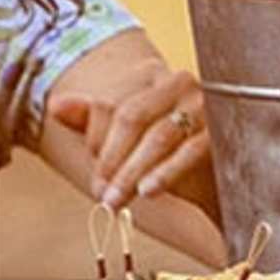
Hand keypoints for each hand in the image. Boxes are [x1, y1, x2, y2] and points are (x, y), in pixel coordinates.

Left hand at [49, 63, 210, 209]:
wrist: (222, 184)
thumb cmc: (171, 158)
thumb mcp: (130, 141)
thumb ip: (93, 120)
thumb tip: (55, 106)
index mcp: (154, 79)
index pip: (112, 104)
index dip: (97, 143)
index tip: (95, 178)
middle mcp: (181, 83)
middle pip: (132, 116)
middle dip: (111, 160)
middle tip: (101, 195)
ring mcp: (205, 104)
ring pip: (158, 136)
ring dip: (132, 173)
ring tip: (117, 200)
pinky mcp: (224, 130)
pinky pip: (189, 151)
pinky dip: (165, 173)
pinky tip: (148, 192)